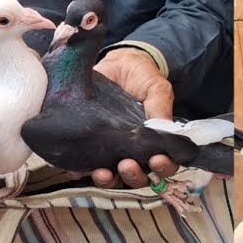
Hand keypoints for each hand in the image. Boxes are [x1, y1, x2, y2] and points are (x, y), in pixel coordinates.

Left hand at [91, 48, 178, 187]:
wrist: (118, 64)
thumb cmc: (143, 79)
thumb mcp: (158, 89)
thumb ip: (161, 108)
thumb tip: (164, 129)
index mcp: (156, 145)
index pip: (163, 166)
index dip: (163, 169)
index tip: (157, 160)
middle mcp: (135, 153)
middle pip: (138, 178)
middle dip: (134, 176)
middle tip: (128, 164)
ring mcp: (111, 152)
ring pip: (113, 178)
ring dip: (109, 179)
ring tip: (102, 172)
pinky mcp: (89, 147)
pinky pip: (84, 166)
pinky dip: (81, 171)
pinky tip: (78, 168)